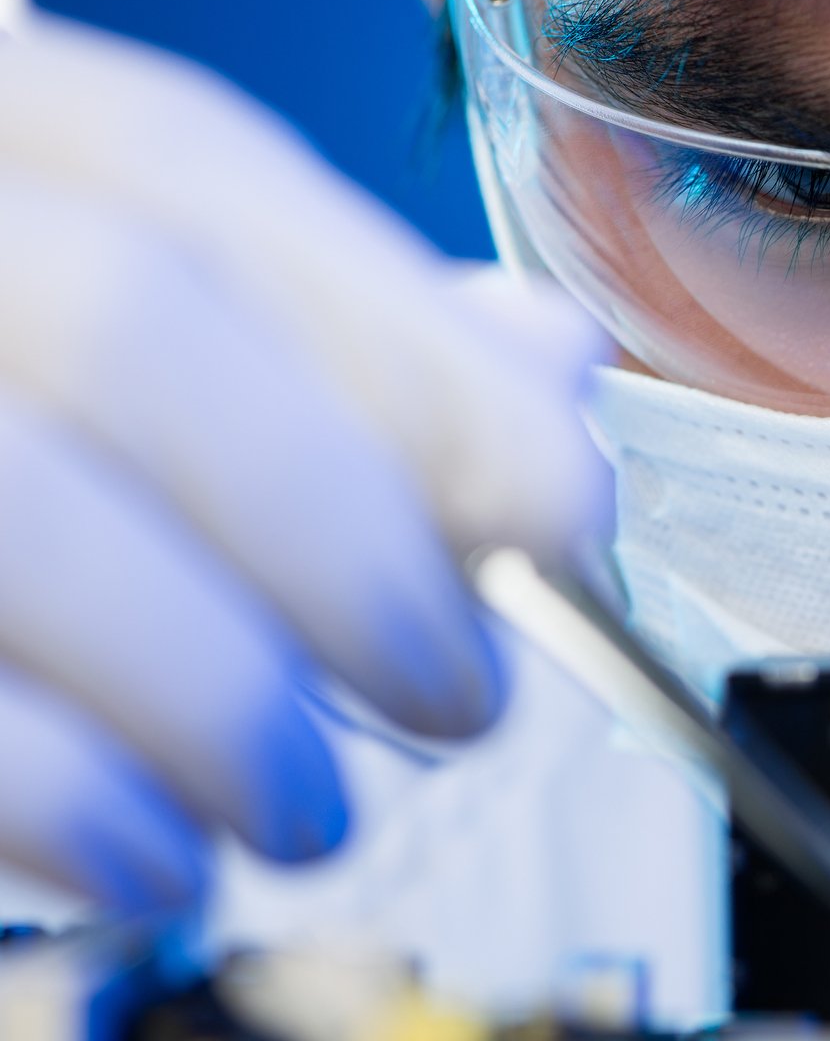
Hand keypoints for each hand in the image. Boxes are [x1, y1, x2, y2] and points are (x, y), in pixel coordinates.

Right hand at [0, 12, 609, 912]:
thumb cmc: (24, 415)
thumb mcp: (132, 317)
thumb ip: (323, 337)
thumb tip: (549, 369)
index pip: (208, 180)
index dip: (419, 360)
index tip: (564, 522)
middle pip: (129, 321)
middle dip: (348, 537)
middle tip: (462, 701)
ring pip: (15, 499)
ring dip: (218, 689)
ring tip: (308, 810)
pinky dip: (60, 794)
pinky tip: (155, 860)